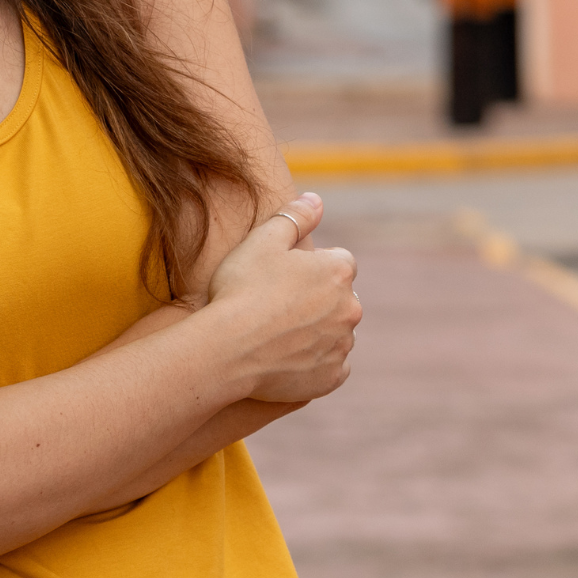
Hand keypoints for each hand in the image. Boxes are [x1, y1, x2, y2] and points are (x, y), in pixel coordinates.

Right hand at [208, 193, 359, 403]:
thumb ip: (295, 216)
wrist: (227, 348)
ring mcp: (342, 346)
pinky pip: (331, 366)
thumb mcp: (262, 240)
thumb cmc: (241, 289)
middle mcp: (350, 308)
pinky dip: (316, 361)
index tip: (284, 276)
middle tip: (278, 305)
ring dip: (318, 330)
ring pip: (336, 332)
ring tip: (279, 333)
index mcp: (338, 272)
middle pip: (341, 298)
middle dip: (319, 299)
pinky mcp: (331, 377)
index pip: (339, 262)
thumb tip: (317, 200)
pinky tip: (288, 358)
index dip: (311, 267)